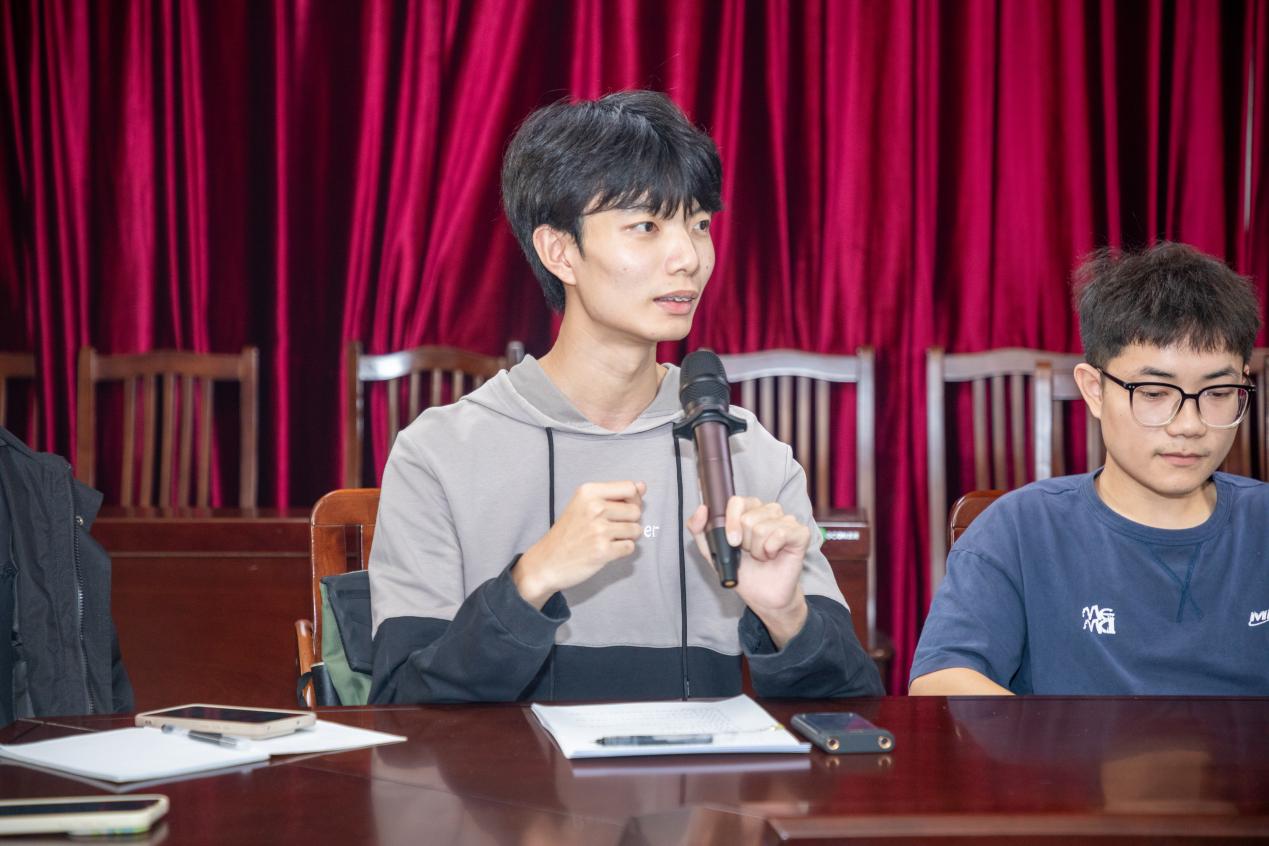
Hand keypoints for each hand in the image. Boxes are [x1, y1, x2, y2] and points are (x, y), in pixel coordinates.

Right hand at [513, 481, 644, 608]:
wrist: (547, 561)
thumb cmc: (567, 532)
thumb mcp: (584, 504)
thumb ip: (614, 494)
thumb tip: (642, 486)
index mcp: (589, 492)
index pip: (630, 488)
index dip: (633, 500)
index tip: (623, 508)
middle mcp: (594, 508)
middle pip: (636, 510)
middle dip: (629, 521)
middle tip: (611, 527)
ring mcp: (599, 530)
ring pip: (636, 530)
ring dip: (627, 537)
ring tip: (608, 539)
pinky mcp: (603, 551)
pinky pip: (630, 547)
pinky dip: (622, 550)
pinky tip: (607, 549)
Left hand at [687, 496, 809, 647]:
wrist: (763, 596)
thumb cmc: (743, 571)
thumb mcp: (713, 552)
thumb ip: (700, 529)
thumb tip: (701, 509)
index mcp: (749, 510)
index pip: (737, 501)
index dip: (731, 521)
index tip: (731, 541)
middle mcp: (768, 511)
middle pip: (748, 517)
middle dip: (744, 542)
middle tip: (750, 552)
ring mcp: (786, 520)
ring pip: (762, 527)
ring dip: (757, 549)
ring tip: (761, 556)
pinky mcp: (800, 533)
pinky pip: (781, 533)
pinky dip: (771, 550)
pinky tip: (773, 556)